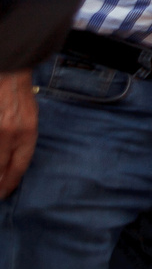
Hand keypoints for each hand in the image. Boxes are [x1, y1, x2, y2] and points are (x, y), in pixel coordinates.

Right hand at [0, 70, 33, 198]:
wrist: (9, 74)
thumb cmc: (21, 97)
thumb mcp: (31, 118)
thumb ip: (23, 140)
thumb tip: (12, 162)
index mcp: (27, 133)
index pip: (19, 166)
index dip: (10, 183)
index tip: (4, 194)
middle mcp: (9, 135)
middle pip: (0, 168)